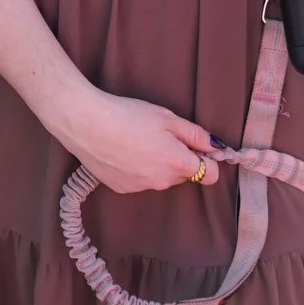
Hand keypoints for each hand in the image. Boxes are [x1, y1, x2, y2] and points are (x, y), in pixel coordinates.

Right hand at [52, 87, 217, 195]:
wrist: (87, 124)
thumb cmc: (128, 116)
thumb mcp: (167, 118)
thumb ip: (195, 134)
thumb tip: (216, 147)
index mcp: (178, 163)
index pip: (211, 175)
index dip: (208, 160)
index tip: (197, 146)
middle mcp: (163, 182)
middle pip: (184, 175)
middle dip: (180, 159)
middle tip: (161, 136)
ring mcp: (142, 188)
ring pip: (162, 178)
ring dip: (158, 164)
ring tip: (138, 141)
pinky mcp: (123, 189)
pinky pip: (142, 181)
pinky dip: (138, 169)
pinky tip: (124, 151)